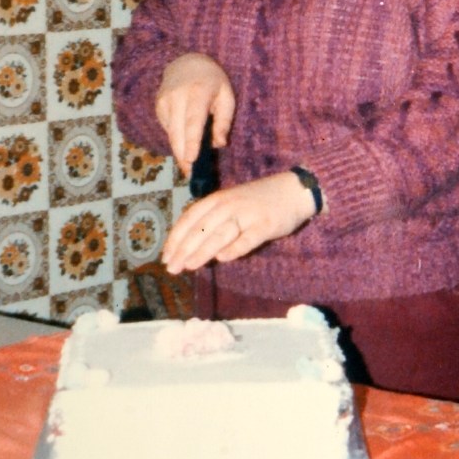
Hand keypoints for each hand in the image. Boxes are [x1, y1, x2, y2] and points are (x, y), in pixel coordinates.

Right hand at [155, 53, 234, 175]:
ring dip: (179, 150)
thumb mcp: (226, 96)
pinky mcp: (158, 106)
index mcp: (199, 92)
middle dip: (182, 155)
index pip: (193, 120)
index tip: (191, 160)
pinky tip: (184, 140)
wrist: (186, 63)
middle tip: (190, 173)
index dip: (191, 141)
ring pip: (171, 133)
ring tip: (189, 164)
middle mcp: (178, 96)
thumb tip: (219, 144)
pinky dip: (176, 138)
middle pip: (177, 131)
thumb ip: (224, 121)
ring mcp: (165, 100)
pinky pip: (168, 128)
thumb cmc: (212, 82)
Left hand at [162, 172, 316, 273]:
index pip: (190, 218)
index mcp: (217, 199)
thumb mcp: (230, 205)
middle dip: (184, 249)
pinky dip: (235, 248)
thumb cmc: (257, 201)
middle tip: (172, 268)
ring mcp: (248, 214)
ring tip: (189, 266)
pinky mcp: (266, 224)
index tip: (165, 256)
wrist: (293, 190)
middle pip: (202, 227)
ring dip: (203, 250)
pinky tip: (223, 259)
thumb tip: (190, 247)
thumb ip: (212, 222)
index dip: (176, 238)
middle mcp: (229, 204)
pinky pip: (248, 238)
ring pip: (221, 233)